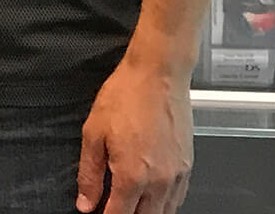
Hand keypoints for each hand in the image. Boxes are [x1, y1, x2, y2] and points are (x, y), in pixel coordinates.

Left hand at [76, 58, 192, 213]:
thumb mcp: (93, 133)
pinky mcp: (188, 165)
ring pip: (164, 212)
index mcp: (132, 175)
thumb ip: (89, 173)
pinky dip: (164, 204)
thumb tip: (86, 202)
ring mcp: (177, 175)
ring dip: (146, 213)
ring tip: (129, 204)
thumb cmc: (126, 96)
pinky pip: (178, 198)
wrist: (158, 75)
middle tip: (112, 207)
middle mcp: (159, 181)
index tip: (96, 212)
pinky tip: (152, 197)